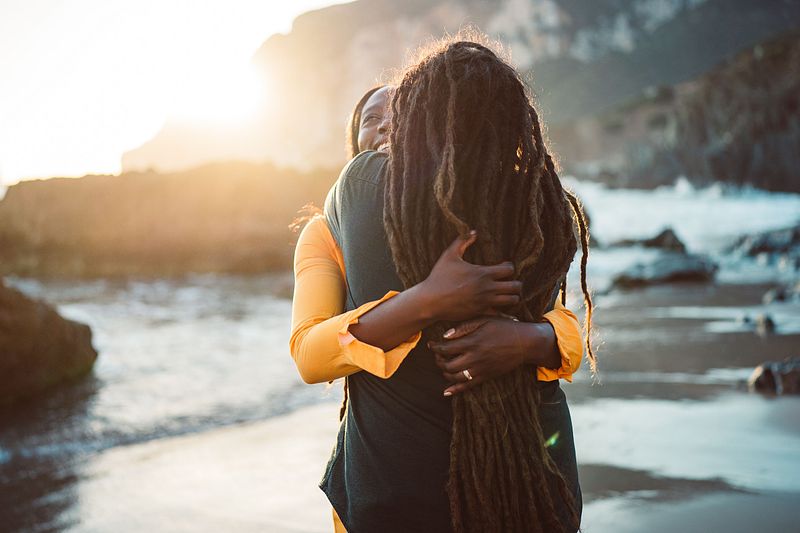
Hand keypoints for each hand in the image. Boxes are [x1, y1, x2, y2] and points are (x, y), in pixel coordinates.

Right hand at [418, 231, 520, 321]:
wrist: (430, 300)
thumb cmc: (439, 277)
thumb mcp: (449, 255)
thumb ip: (462, 241)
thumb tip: (473, 231)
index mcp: (482, 273)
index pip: (509, 270)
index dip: (510, 267)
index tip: (504, 267)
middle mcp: (487, 288)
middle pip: (515, 286)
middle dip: (516, 283)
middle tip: (511, 282)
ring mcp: (485, 302)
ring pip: (512, 301)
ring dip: (512, 296)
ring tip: (506, 293)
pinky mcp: (480, 312)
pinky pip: (500, 314)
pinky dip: (503, 311)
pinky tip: (499, 306)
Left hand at [428, 316, 554, 395]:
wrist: (524, 342)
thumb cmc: (504, 327)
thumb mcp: (484, 320)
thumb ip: (464, 327)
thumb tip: (445, 335)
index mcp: (472, 342)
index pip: (445, 349)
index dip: (435, 347)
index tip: (431, 344)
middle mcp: (474, 358)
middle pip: (447, 365)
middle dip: (438, 360)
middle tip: (437, 355)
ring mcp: (480, 369)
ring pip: (455, 377)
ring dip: (445, 373)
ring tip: (443, 365)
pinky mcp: (486, 376)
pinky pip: (468, 386)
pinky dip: (455, 390)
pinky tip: (446, 392)